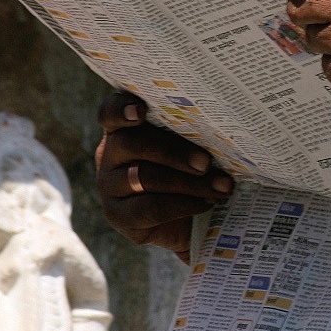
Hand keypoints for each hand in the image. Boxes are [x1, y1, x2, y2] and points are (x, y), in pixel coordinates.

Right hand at [95, 93, 233, 260]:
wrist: (187, 221)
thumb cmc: (191, 171)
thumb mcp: (189, 147)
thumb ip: (190, 133)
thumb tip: (221, 125)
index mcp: (123, 128)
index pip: (110, 112)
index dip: (122, 109)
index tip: (141, 111)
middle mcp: (109, 154)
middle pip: (132, 144)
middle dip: (174, 152)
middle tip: (206, 162)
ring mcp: (109, 186)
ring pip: (145, 177)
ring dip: (189, 183)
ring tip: (221, 186)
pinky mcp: (117, 215)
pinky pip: (149, 209)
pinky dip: (182, 205)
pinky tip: (206, 203)